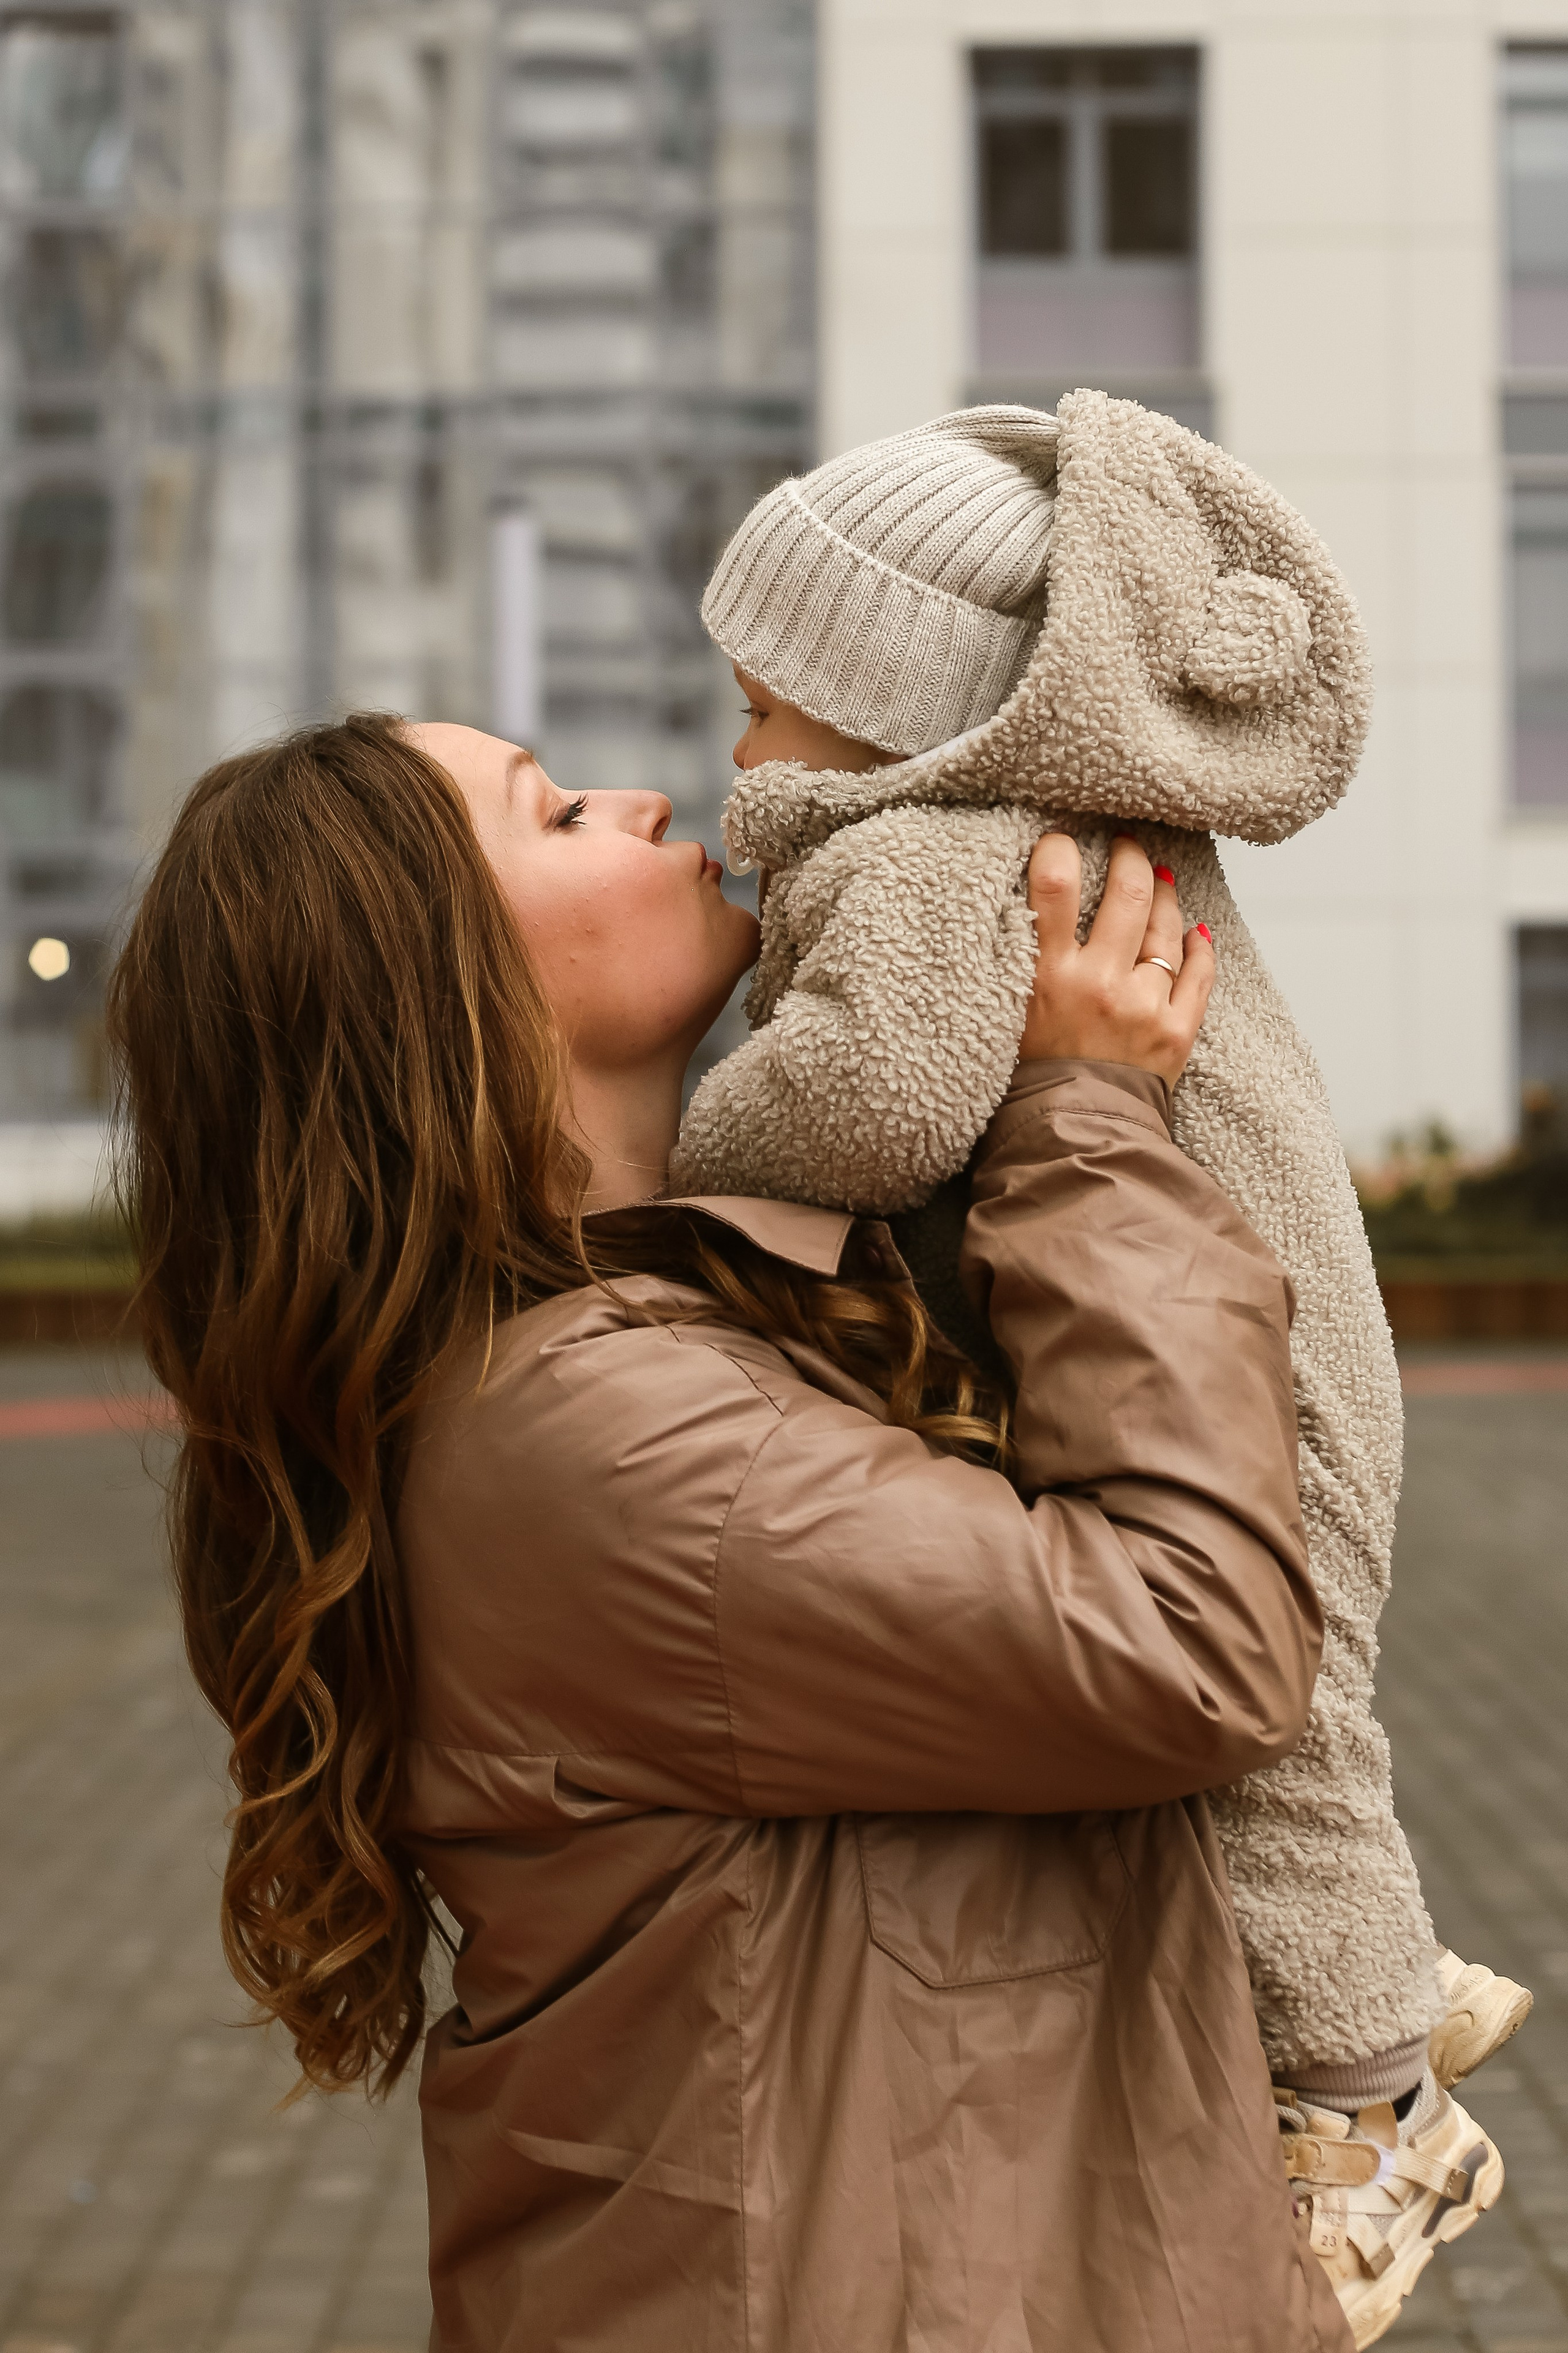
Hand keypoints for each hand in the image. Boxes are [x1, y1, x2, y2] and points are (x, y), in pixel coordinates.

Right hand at [1016, 832, 1213, 1083]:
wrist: (1066, 1143)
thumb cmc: (1025, 1082)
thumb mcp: (1002, 1014)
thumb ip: (1018, 962)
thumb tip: (1030, 907)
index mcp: (1047, 977)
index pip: (1055, 886)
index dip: (1059, 849)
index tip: (1061, 841)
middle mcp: (1100, 985)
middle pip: (1127, 894)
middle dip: (1130, 858)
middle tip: (1127, 846)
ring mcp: (1144, 1007)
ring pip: (1166, 928)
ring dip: (1164, 895)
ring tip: (1158, 879)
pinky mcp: (1176, 1032)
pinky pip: (1199, 973)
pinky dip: (1201, 946)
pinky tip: (1197, 928)